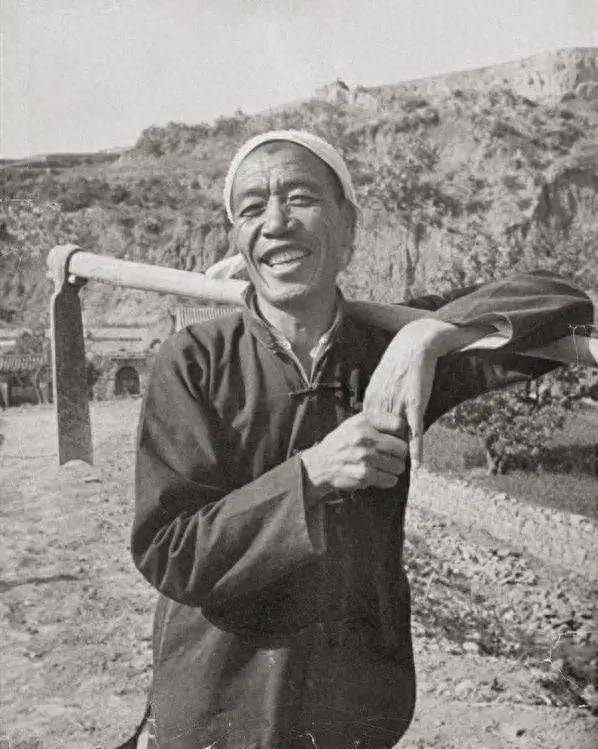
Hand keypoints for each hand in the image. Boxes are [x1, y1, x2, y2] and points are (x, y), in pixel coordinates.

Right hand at [301, 412, 408, 502]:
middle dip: (399, 454)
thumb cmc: (342, 442)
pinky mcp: (363, 475)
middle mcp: (364, 437)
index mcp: (363, 422)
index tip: (395, 439)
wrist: (321, 463)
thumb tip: (405, 426)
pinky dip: (387, 480)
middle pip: (402, 448)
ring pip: (398, 466)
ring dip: (394, 469)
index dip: (400, 434)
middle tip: (391, 456)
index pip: (398, 425)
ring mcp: (364, 457)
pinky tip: (378, 475)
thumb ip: (377, 421)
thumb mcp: (355, 423)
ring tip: (384, 466)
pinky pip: (390, 480)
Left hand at [363, 319, 444, 468]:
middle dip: (379, 457)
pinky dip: (416, 449)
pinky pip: (415, 432)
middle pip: (379, 439)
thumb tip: (374, 417)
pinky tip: (417, 465)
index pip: (367, 432)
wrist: (414, 346)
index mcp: (370, 401)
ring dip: (397, 457)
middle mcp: (381, 406)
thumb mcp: (380, 382)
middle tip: (379, 476)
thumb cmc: (398, 363)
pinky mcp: (415, 405)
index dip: (368, 449)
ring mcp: (398, 406)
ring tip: (395, 475)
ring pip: (396, 438)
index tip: (366, 463)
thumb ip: (376, 401)